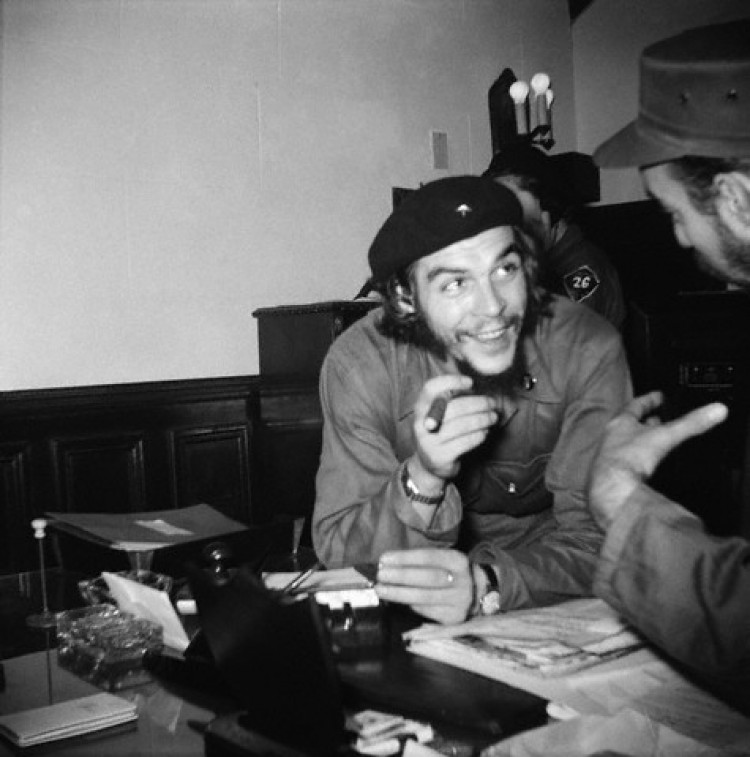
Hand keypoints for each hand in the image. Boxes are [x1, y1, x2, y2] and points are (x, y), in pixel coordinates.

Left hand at [375, 548, 473, 624]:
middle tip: (380, 575)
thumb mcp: (443, 560)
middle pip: (426, 578)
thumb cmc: (451, 572)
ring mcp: (458, 601)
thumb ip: (420, 561)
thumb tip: (389, 563)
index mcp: (457, 560)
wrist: (480, 593)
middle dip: (400, 576)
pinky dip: (410, 604)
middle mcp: (461, 581)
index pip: (428, 557)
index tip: (384, 559)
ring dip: (398, 593)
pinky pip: (426, 611)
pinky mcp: (453, 618)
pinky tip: (398, 600)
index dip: (405, 558)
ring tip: (381, 589)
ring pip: (424, 597)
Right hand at [410, 375, 500, 489]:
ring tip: (493, 417)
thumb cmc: (440, 432)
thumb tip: (474, 384)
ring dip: (482, 419)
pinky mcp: (440, 457)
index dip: (451, 381)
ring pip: (461, 426)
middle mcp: (422, 424)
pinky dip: (479, 435)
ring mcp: (429, 442)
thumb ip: (450, 399)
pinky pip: (465, 442)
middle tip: (492, 403)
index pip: (431, 389)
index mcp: (420, 408)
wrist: (429, 465)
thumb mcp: (439, 414)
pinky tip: (485, 432)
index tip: (471, 382)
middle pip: (453, 407)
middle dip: (477, 403)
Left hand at [588, 391, 727, 529]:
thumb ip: (691, 423)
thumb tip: (716, 410)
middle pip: (630, 424)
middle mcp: (611, 437)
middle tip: (660, 417)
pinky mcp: (614, 473)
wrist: (613, 489)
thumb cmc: (631, 458)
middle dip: (646, 421)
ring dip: (643, 441)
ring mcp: (610, 456)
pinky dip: (640, 460)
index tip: (659, 396)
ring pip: (628, 443)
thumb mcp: (666, 435)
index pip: (635, 405)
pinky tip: (648, 465)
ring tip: (657, 440)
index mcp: (620, 423)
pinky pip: (629, 462)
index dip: (650, 400)